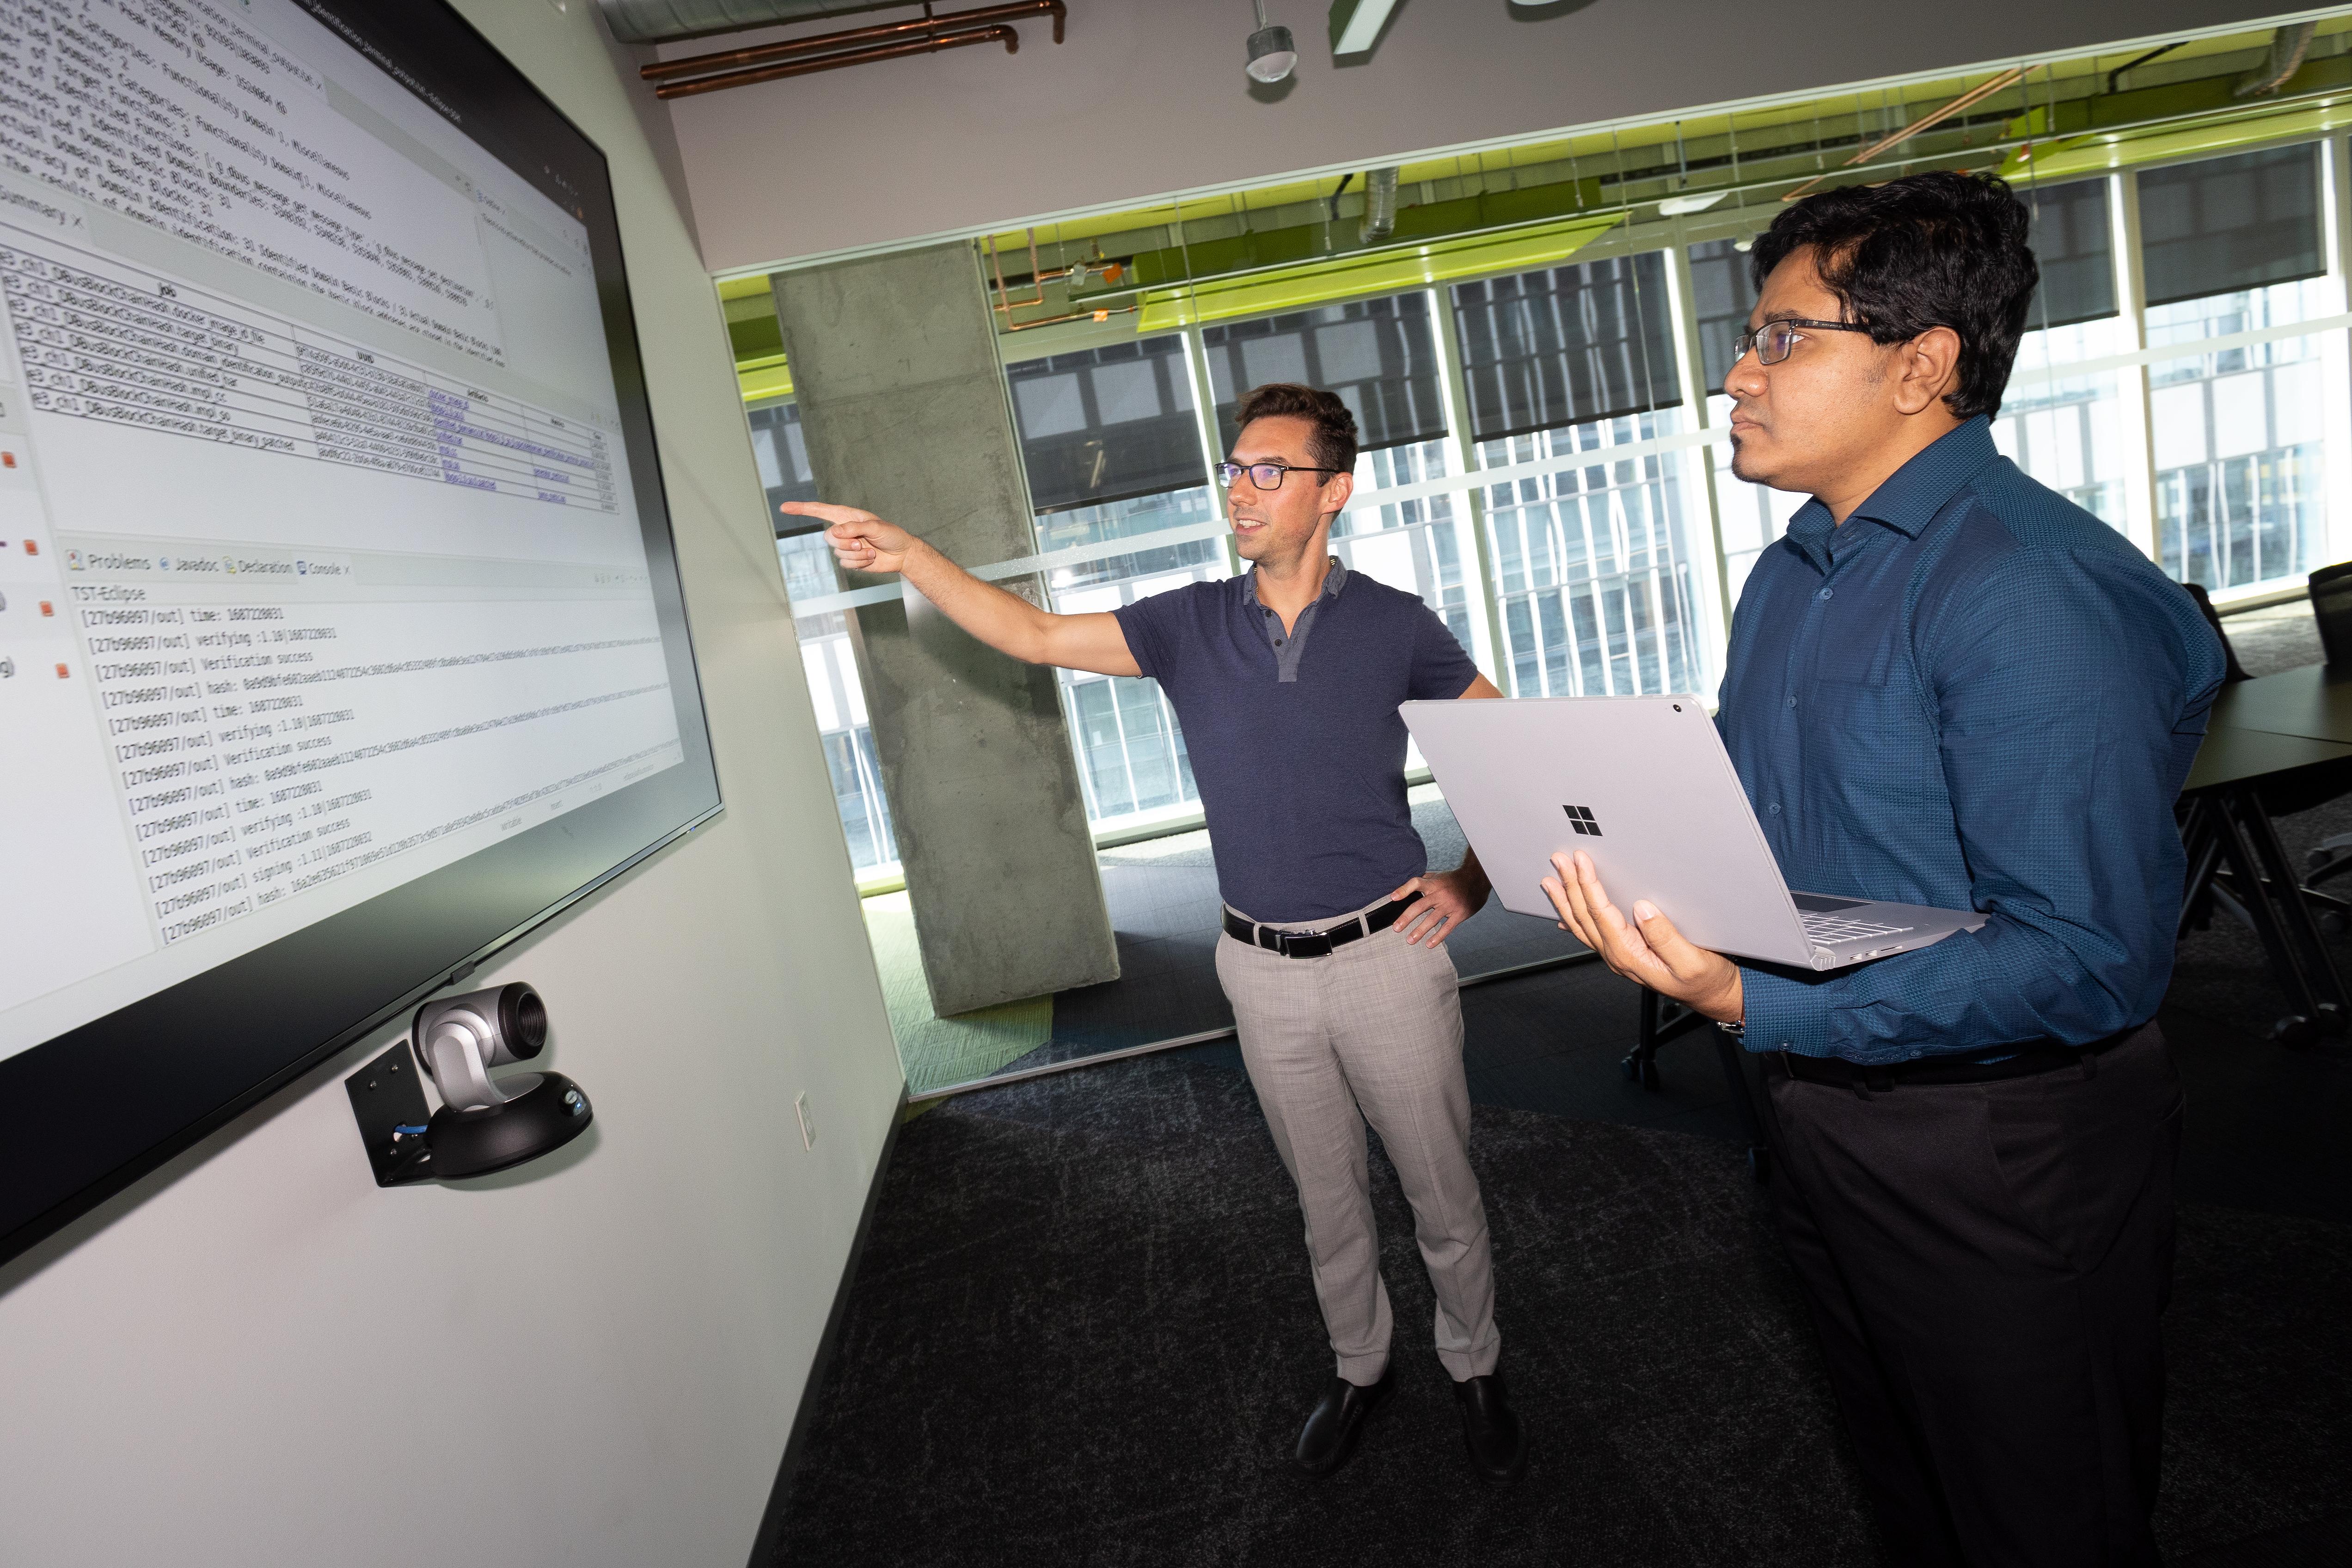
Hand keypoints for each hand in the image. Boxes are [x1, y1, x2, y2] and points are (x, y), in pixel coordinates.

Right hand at [779, 501, 916, 575]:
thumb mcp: (875, 527)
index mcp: (847, 516)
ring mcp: (846, 546)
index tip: (784, 507)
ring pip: (838, 552)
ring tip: (871, 550)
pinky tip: (871, 558)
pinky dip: (859, 563)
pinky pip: (846, 564)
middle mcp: (844, 530)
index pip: (820, 511)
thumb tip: (835, 532)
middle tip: (863, 542)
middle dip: (846, 542)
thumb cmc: (891, 534)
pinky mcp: (851, 559)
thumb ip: (854, 528)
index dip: (802, 509)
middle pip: (829, 537)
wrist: (902, 553)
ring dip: (857, 554)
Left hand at [1390, 865, 1487, 946]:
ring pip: (1432, 920)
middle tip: (1396, 928)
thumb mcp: (1438, 876)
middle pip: (1420, 906)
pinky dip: (1437, 937)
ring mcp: (1450, 905)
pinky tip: (1429, 944)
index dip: (1404, 890)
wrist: (1477, 880)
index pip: (1416, 883)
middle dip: (1406, 918)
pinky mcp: (1459, 914)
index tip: (1393, 898)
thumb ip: (1423, 881)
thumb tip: (1406, 887)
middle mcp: (1440, 894)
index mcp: (1433, 884)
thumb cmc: (1453, 879)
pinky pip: (1447, 927)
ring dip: (1419, 931)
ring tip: (1409, 940)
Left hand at [1541, 850, 1742, 1023]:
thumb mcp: (1692, 960)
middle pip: (1585, 917)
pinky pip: (1591, 936)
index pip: (1601, 914)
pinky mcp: (1624, 954)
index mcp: (1631, 955)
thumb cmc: (1703, 981)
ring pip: (1583, 926)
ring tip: (1552, 881)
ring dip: (1566, 901)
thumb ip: (1666, 937)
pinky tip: (1564, 917)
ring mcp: (1619, 956)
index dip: (1589, 885)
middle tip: (1560, 861)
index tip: (1581, 863)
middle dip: (1571, 886)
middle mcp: (1618, 956)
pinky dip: (1574, 921)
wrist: (1711, 995)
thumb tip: (1643, 910)